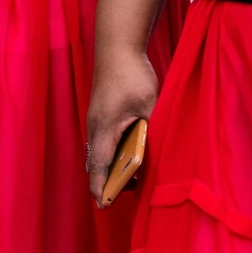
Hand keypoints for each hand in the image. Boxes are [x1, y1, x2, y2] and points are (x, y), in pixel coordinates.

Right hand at [86, 49, 160, 202]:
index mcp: (104, 127)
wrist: (117, 48)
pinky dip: (109, 154)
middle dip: (105, 182)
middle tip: (122, 195)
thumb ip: (152, 129)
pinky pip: (100, 142)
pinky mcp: (99, 115)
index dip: (101, 187)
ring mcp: (94, 120)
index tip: (103, 205)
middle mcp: (94, 127)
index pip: (100, 165)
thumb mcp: (150, 104)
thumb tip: (157, 151)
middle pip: (95, 163)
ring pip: (97, 153)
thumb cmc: (132, 74)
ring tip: (129, 179)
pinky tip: (127, 156)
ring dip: (108, 168)